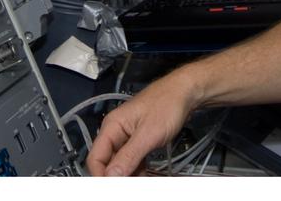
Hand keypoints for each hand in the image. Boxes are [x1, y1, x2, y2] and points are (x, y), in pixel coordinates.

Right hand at [86, 69, 200, 175]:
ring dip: (130, 175)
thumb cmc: (167, 104)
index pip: (95, 157)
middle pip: (108, 162)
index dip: (101, 175)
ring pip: (121, 163)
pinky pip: (133, 160)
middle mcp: (116, 131)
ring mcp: (128, 136)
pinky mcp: (139, 140)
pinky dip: (138, 169)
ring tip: (142, 181)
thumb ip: (129, 156)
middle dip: (118, 177)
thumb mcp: (148, 134)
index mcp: (112, 126)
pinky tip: (147, 175)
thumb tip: (111, 175)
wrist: (185, 93)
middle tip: (130, 186)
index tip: (114, 187)